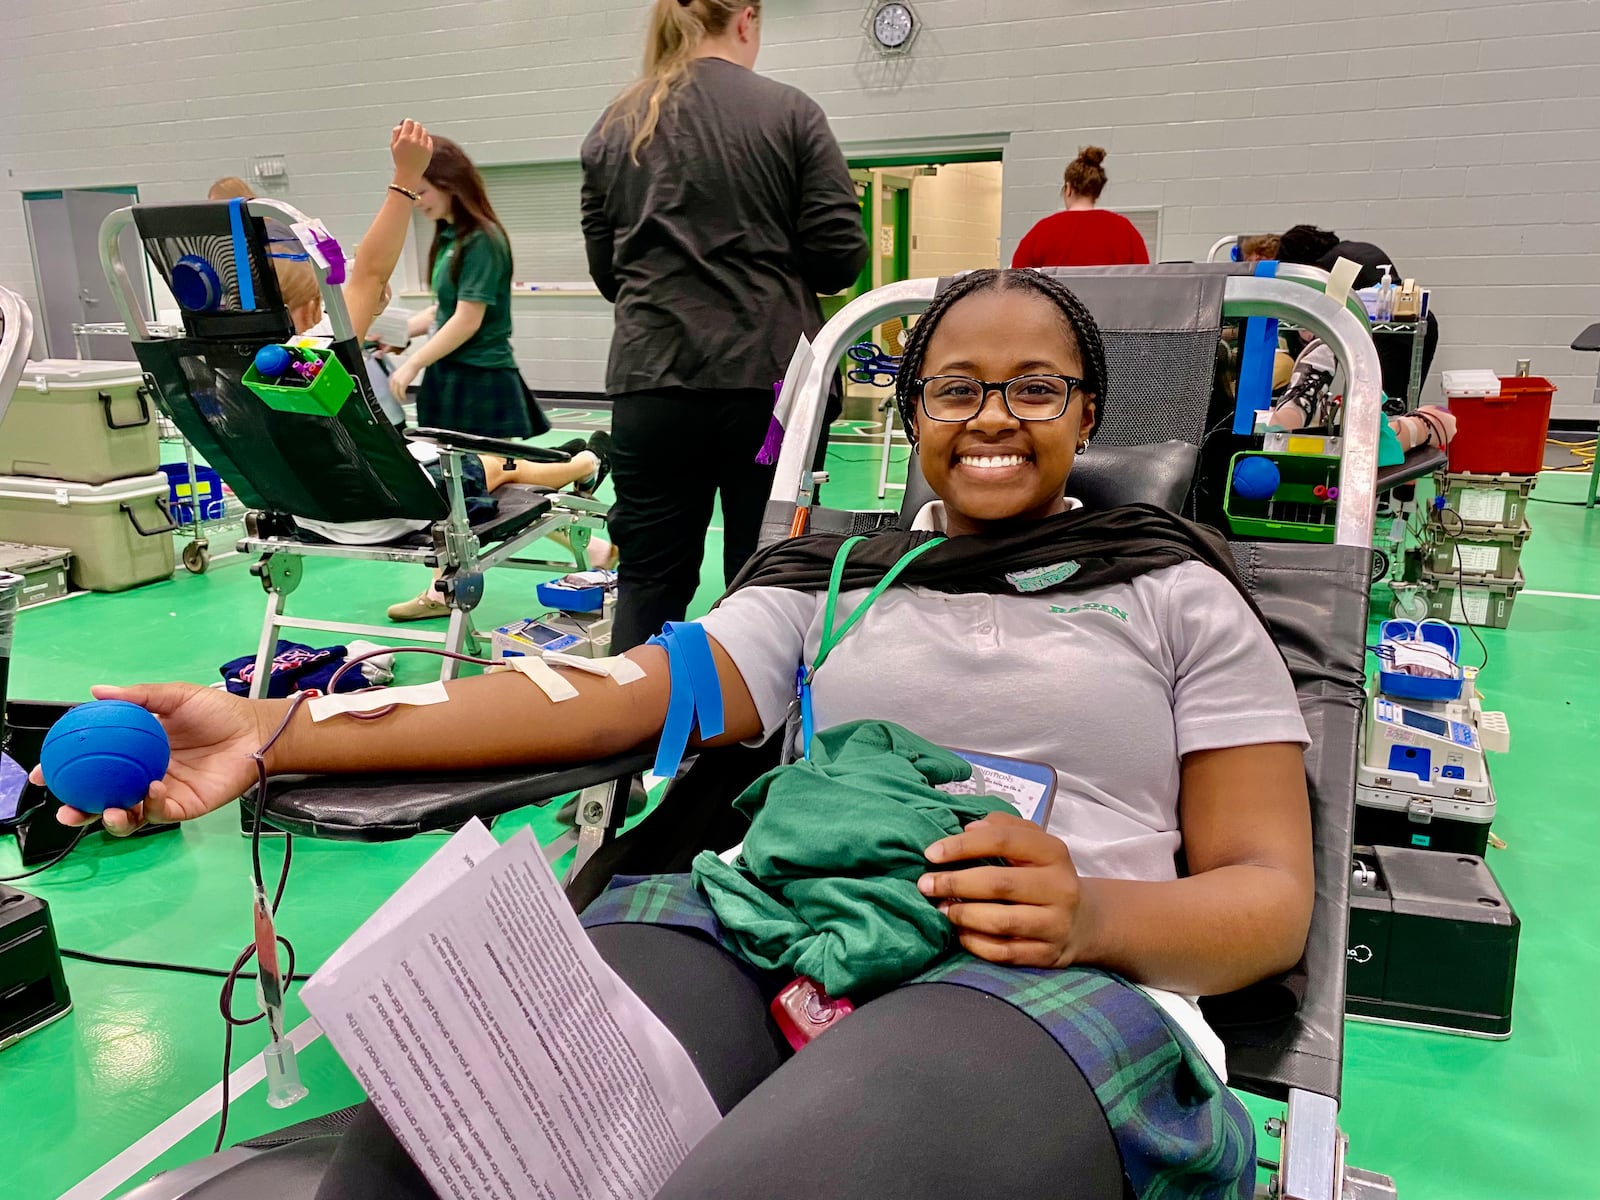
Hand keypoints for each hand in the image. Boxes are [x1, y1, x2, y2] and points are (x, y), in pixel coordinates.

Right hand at [31, 684, 272, 835]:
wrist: (255, 729)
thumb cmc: (218, 711)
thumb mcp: (175, 696)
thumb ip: (139, 697)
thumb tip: (97, 690)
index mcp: (134, 751)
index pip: (94, 765)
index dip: (66, 772)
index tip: (43, 774)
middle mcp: (143, 775)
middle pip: (103, 800)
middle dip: (81, 811)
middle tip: (67, 811)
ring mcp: (163, 794)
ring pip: (129, 815)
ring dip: (114, 818)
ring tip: (109, 811)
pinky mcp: (185, 807)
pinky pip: (161, 813)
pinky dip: (153, 804)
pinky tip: (152, 790)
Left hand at [389, 357, 419, 402]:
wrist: (413, 365)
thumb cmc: (410, 368)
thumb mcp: (402, 374)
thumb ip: (399, 379)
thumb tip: (401, 385)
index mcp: (392, 376)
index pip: (390, 387)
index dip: (393, 392)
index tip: (396, 395)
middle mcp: (393, 379)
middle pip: (392, 391)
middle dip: (395, 396)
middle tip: (399, 400)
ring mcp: (397, 382)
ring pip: (396, 393)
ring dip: (399, 397)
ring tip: (402, 400)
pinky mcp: (402, 384)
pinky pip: (401, 393)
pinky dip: (403, 396)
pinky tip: (405, 398)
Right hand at [390, 119, 432, 191]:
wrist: (409, 174)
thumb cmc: (400, 160)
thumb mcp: (393, 146)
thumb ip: (396, 133)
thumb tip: (401, 125)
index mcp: (404, 138)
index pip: (409, 122)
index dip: (407, 123)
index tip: (407, 126)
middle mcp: (414, 140)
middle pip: (418, 125)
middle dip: (414, 127)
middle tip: (412, 132)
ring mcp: (423, 145)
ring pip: (424, 131)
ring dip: (420, 132)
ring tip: (416, 138)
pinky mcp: (429, 150)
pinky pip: (429, 139)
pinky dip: (425, 139)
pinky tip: (421, 143)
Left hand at [919, 812, 1095, 967]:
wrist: (1084, 921)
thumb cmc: (1044, 875)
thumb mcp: (1034, 844)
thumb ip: (1004, 828)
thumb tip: (968, 828)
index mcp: (1054, 853)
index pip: (1004, 841)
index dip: (963, 846)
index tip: (931, 853)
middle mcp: (1059, 888)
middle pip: (1000, 884)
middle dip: (955, 883)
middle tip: (925, 884)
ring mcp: (1056, 924)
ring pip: (1001, 922)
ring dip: (963, 915)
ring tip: (941, 908)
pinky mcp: (1048, 954)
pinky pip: (1004, 953)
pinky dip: (975, 943)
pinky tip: (960, 932)